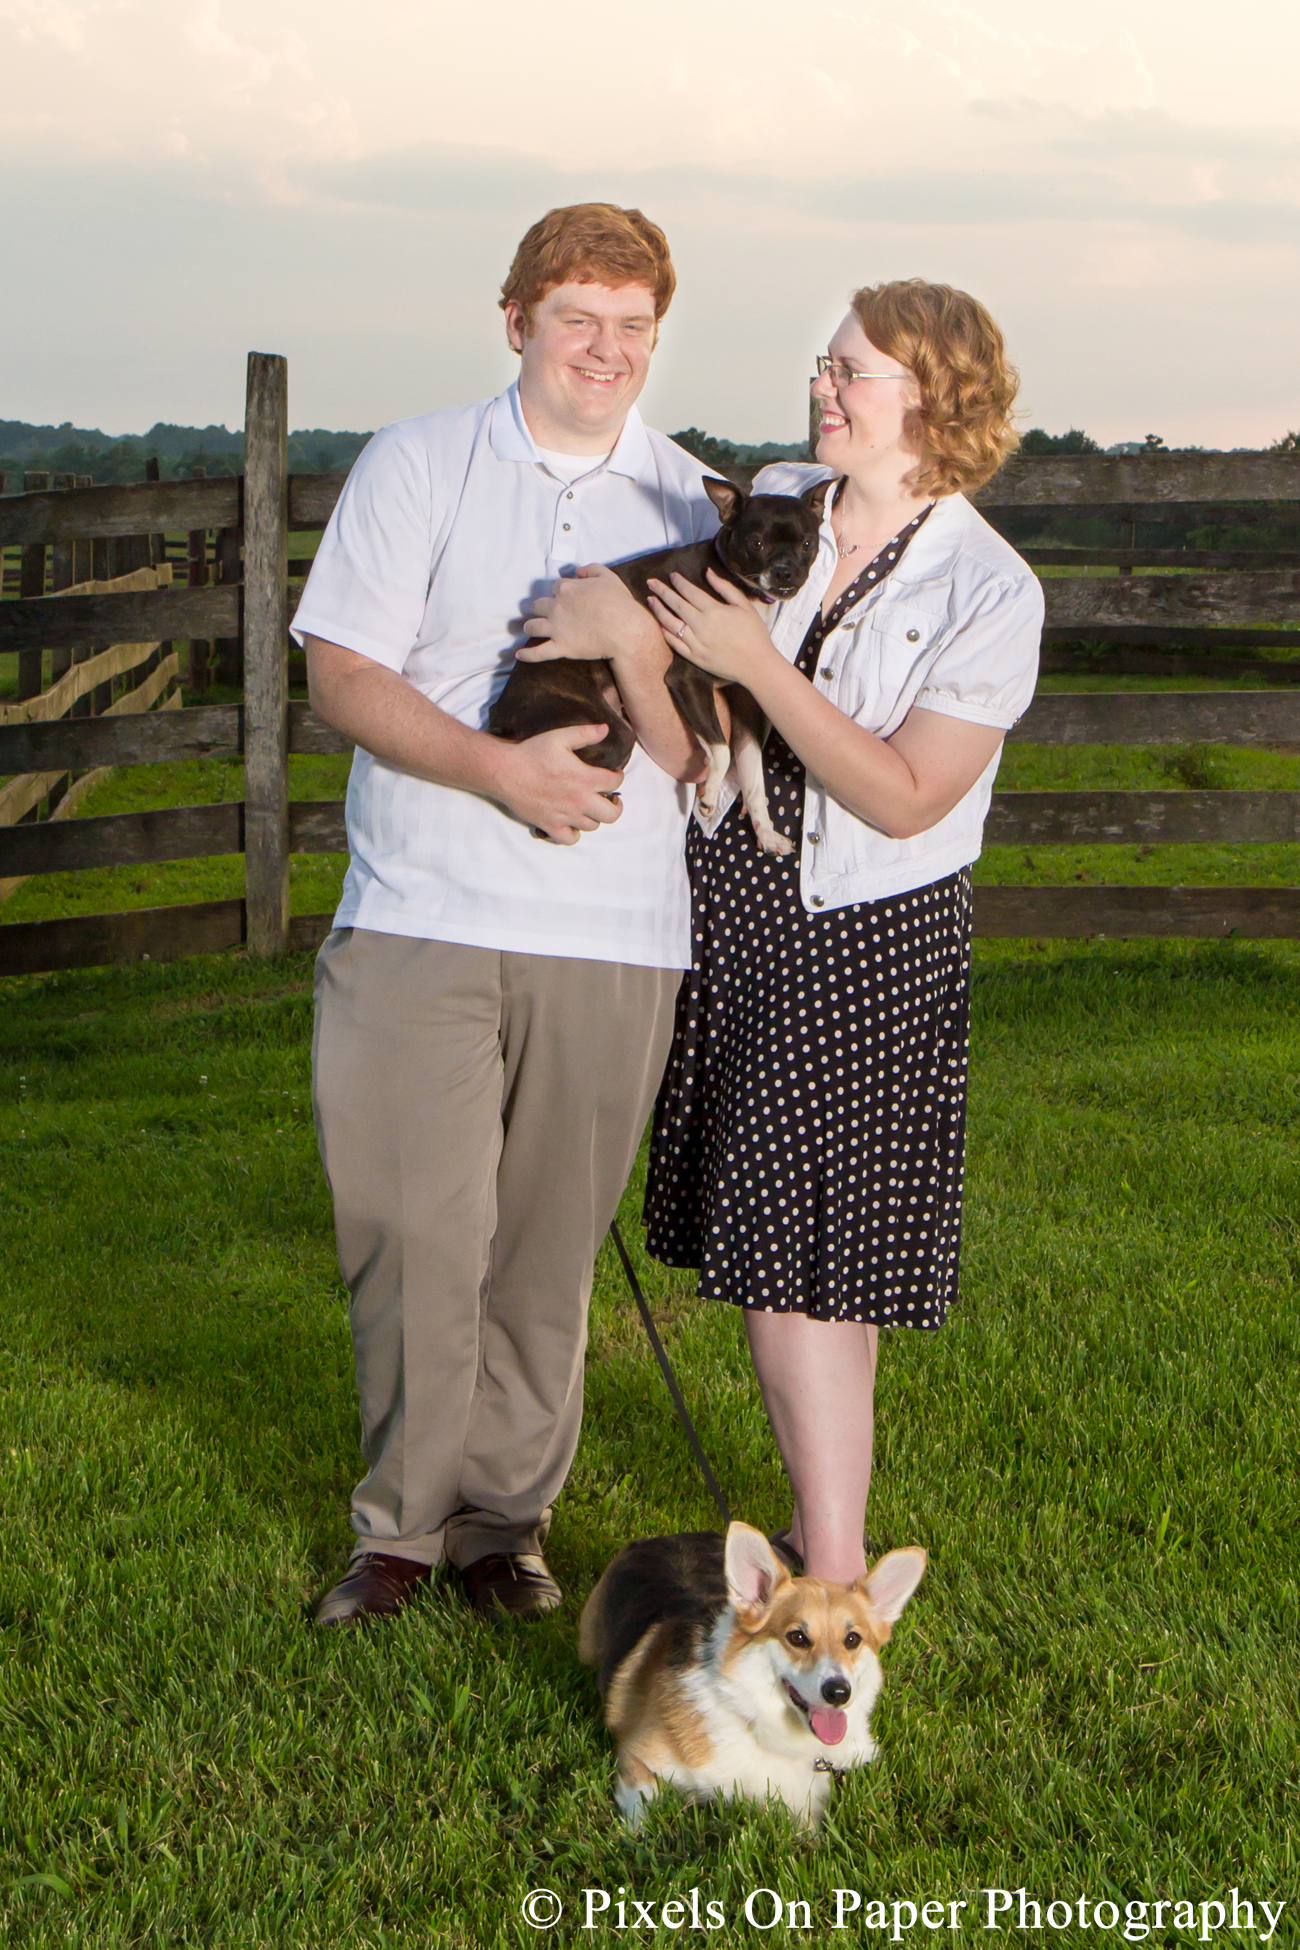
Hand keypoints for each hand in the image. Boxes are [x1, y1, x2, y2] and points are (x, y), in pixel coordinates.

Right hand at [488, 723, 624, 844]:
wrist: (506, 772)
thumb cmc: (532, 753)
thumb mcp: (560, 737)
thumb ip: (585, 733)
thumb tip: (605, 729)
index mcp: (585, 778)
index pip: (615, 783)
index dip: (618, 777)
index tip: (613, 774)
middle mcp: (579, 800)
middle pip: (611, 814)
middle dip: (615, 806)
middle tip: (610, 798)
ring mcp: (566, 816)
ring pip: (593, 826)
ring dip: (595, 816)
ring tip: (589, 807)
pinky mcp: (551, 825)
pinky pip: (570, 839)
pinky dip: (574, 833)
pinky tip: (572, 823)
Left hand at [518, 563, 655, 664]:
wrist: (626, 630)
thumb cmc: (620, 603)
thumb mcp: (608, 577)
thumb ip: (591, 569)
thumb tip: (577, 570)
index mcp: (567, 589)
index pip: (555, 587)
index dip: (561, 593)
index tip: (567, 599)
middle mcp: (557, 607)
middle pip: (538, 605)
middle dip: (542, 608)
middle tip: (546, 613)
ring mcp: (557, 628)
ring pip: (532, 626)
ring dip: (530, 626)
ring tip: (530, 628)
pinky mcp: (561, 647)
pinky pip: (538, 652)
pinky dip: (527, 654)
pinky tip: (519, 654)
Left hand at [647, 568, 778, 684]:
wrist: (756, 665)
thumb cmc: (754, 634)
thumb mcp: (744, 605)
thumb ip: (725, 588)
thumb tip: (708, 572)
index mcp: (714, 610)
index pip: (690, 592)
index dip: (679, 582)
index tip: (671, 575)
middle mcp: (701, 625)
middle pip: (676, 604)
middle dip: (662, 591)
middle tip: (651, 582)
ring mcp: (695, 642)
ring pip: (671, 623)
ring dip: (658, 610)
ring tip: (650, 600)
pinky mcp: (694, 657)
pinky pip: (675, 643)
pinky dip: (666, 633)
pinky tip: (660, 624)